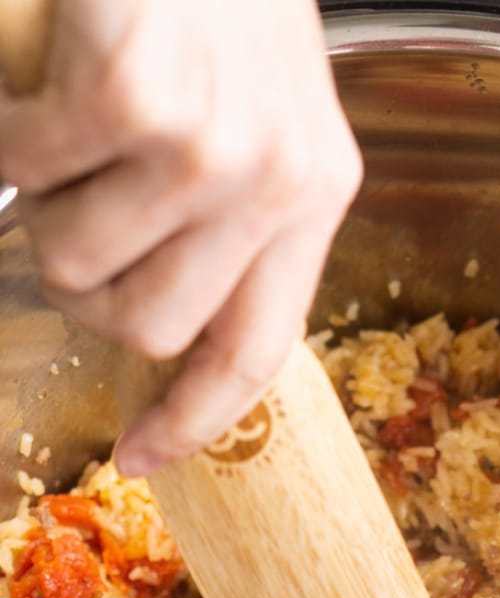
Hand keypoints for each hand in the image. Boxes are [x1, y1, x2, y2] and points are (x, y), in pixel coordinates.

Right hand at [0, 0, 361, 475]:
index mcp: (317, 195)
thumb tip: (155, 320)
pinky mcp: (134, 96)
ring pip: (77, 259)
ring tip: (65, 134)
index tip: (142, 455)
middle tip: (71, 219)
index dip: (192, 417)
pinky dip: (5, 132)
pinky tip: (32, 87)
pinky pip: (26, 166)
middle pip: (149, 325)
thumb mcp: (266, 112)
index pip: (256, 349)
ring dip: (43, 205)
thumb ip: (233, 215)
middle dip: (85, 287)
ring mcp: (207, 144)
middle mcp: (275, 181)